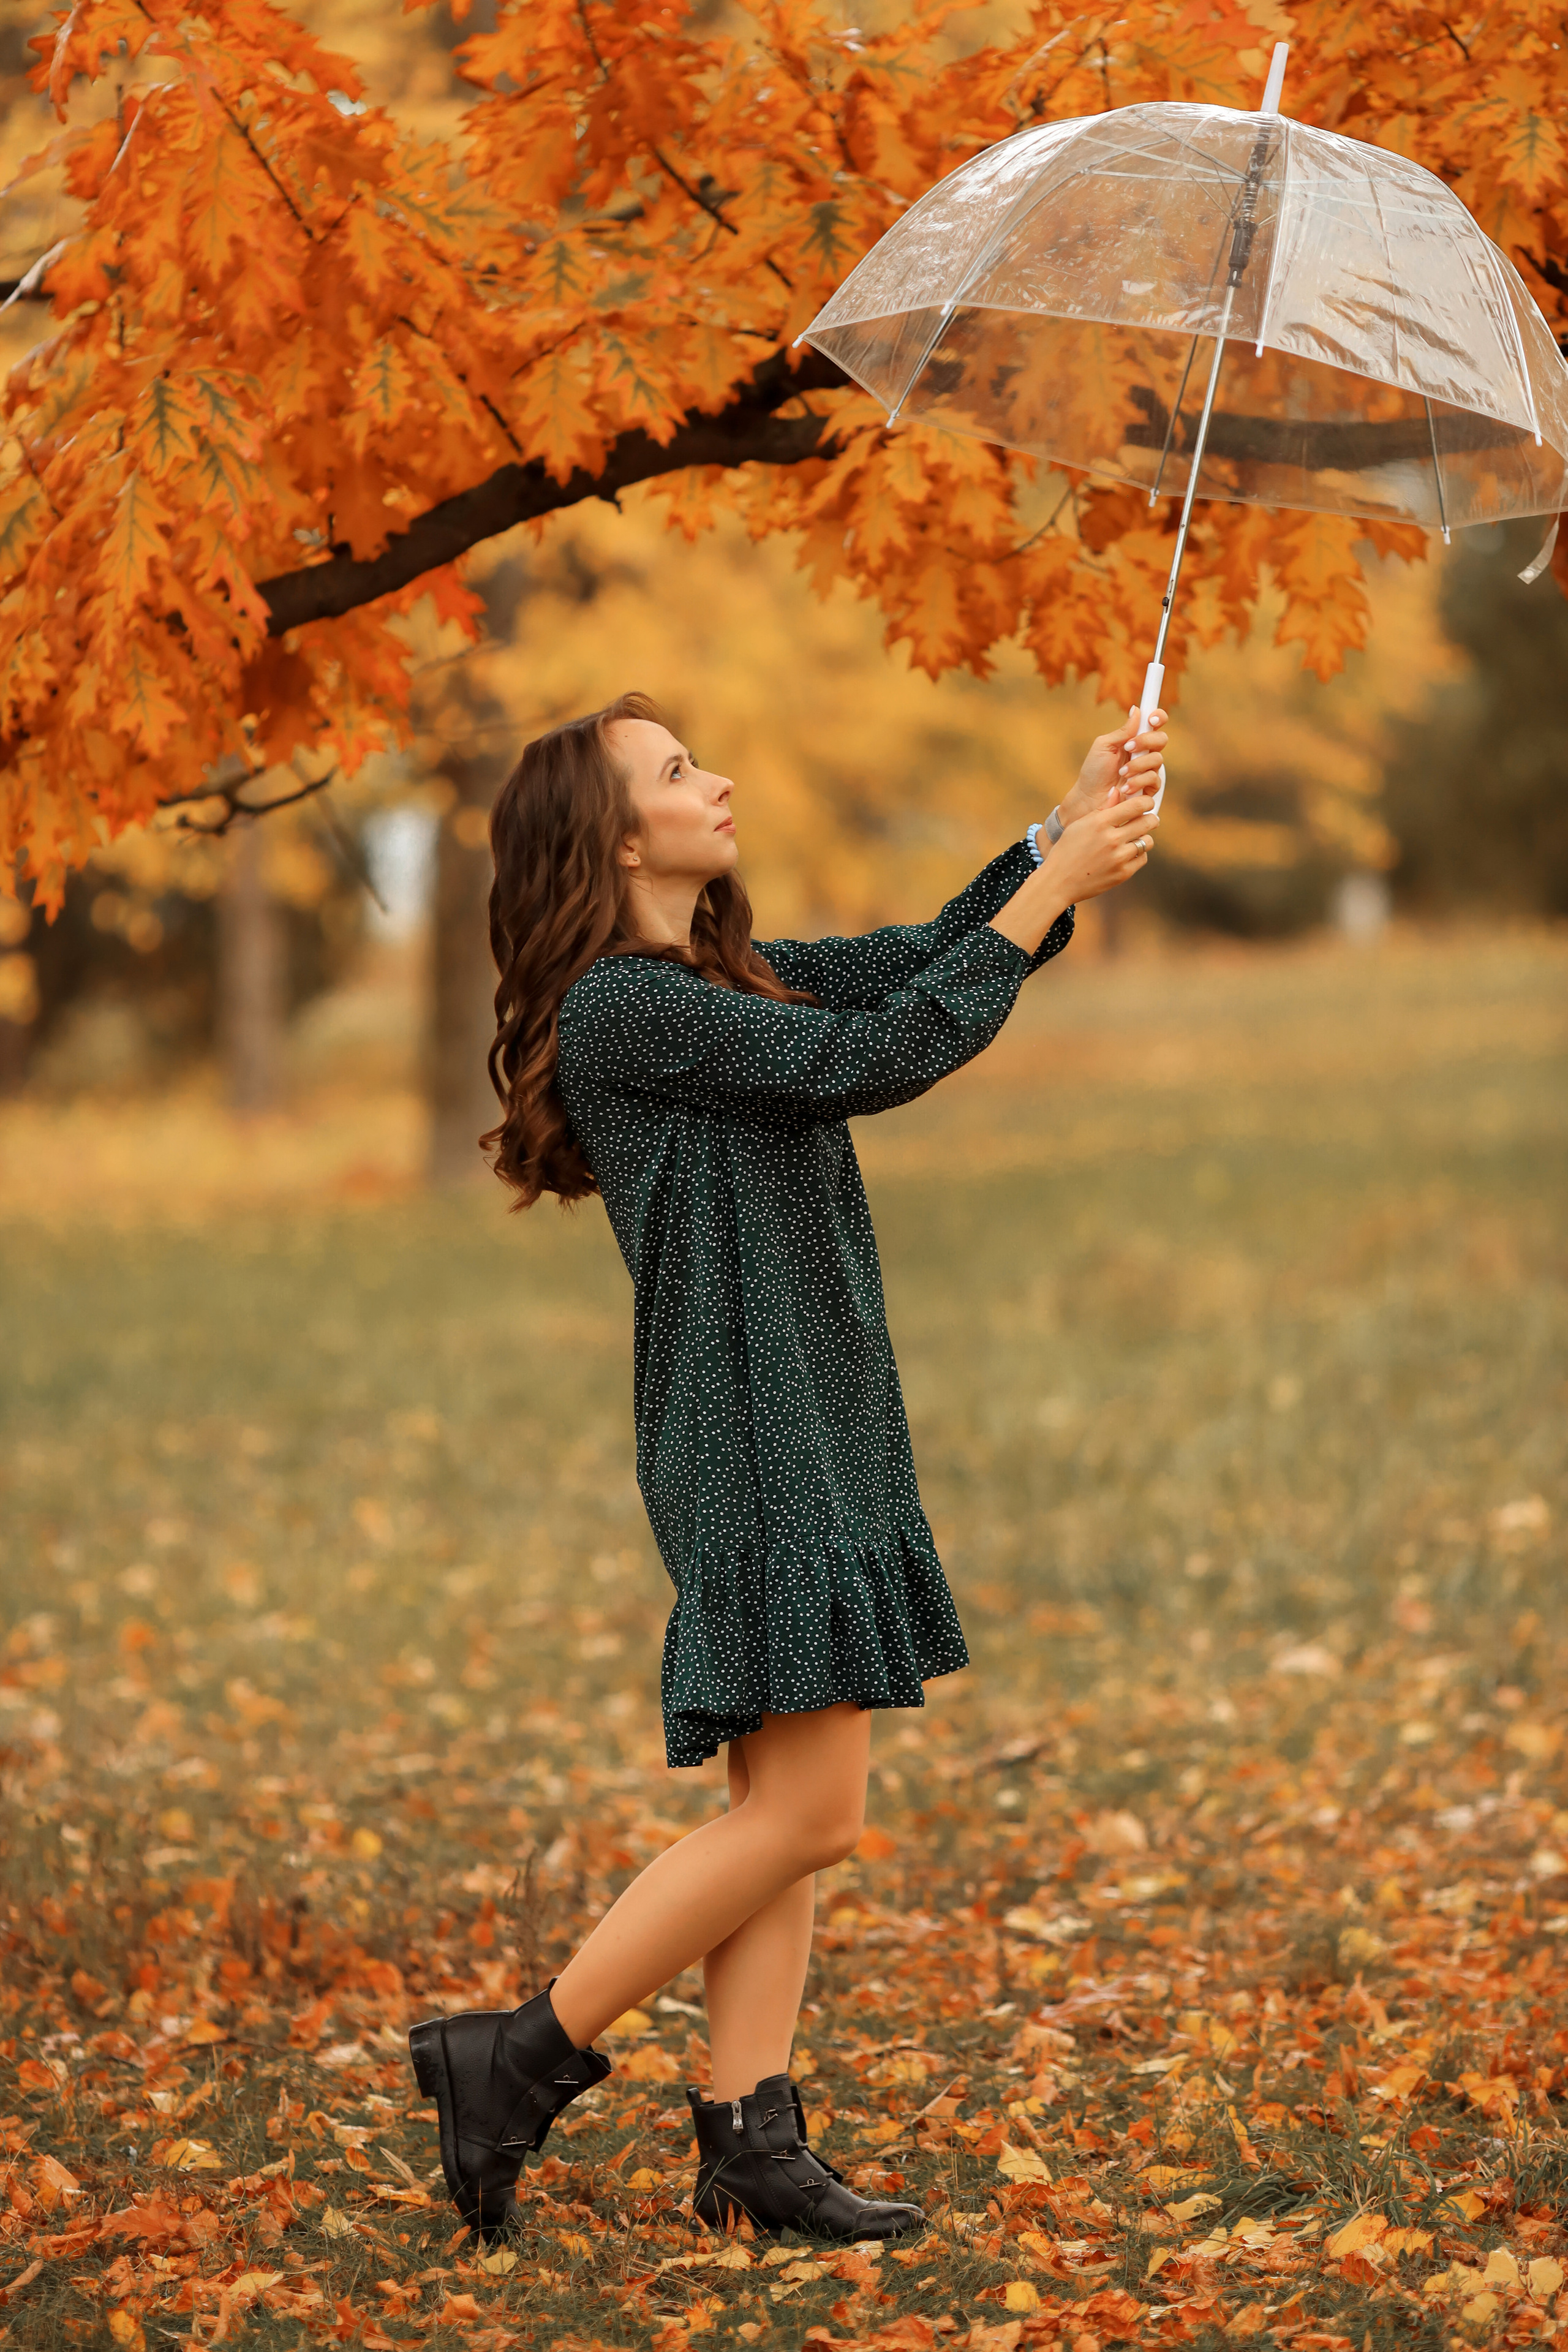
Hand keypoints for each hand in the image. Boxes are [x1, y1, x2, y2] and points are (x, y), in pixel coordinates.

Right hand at [1043, 780, 1158, 903]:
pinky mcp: (1122, 874)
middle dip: (1151, 819)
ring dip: (1144, 838)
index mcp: (1100, 822)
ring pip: (1148, 841)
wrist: (1059, 882)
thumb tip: (1117, 791)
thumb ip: (1102, 807)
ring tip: (1135, 838)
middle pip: (1148, 822)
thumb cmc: (1067, 850)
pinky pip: (1142, 859)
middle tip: (1148, 820)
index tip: (1146, 804)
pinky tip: (1128, 853)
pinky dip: (1138, 854)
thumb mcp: (1080, 824)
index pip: (1136, 805)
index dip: (1146, 802)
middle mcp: (1112, 839)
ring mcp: (1118, 858)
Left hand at [1054, 706, 1168, 827]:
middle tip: (1128, 747)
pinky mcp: (1149, 788)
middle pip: (1161, 739)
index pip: (1154, 723)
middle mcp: (1144, 753)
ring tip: (1122, 772)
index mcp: (1134, 739)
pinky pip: (1155, 779)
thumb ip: (1122, 731)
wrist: (1089, 799)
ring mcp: (1148, 770)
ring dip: (1138, 765)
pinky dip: (1139, 781)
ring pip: (1158, 759)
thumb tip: (1136, 709)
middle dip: (1146, 741)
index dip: (1158, 717)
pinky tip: (1126, 787)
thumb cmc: (1094, 772)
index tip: (1151, 719)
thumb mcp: (1104, 746)